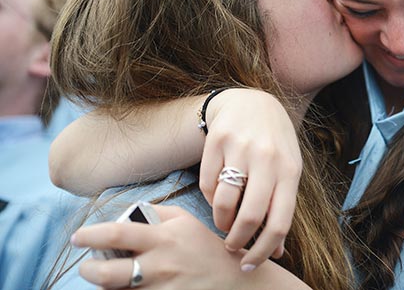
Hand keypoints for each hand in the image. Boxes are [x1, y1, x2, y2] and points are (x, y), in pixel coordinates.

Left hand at [72, 205, 310, 289]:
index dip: (91, 235)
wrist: (234, 279)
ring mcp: (161, 289)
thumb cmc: (205, 247)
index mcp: (163, 237)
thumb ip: (157, 213)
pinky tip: (129, 287)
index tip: (78, 237)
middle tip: (87, 267)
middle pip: (108, 273)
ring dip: (105, 287)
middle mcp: (160, 264)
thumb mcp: (185, 221)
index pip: (118, 233)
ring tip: (108, 279)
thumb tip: (127, 213)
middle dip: (89, 271)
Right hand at [199, 89, 300, 270]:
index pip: (279, 222)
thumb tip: (276, 252)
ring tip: (224, 222)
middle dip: (237, 241)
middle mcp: (267, 158)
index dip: (263, 251)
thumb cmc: (274, 144)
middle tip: (232, 246)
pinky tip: (218, 195)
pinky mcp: (217, 140)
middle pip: (248, 216)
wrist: (253, 102)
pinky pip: (207, 184)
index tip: (250, 264)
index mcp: (289, 170)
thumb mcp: (287, 171)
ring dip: (220, 222)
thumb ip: (281, 207)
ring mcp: (241, 148)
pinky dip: (210, 198)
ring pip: (223, 202)